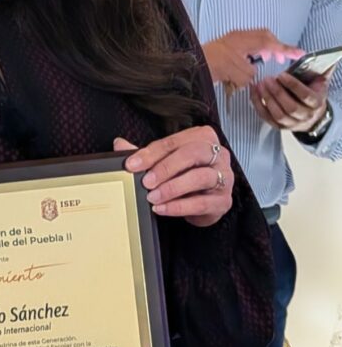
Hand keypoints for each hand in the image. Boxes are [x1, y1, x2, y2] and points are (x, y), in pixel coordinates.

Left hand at [114, 127, 232, 227]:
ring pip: (201, 177)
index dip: (151, 153)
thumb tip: (120, 144)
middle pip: (192, 154)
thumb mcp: (165, 162)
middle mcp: (218, 154)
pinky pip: (202, 203)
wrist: (203, 202)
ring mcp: (225, 177)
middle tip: (146, 181)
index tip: (132, 164)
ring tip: (153, 197)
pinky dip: (179, 206)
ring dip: (173, 188)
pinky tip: (162, 208)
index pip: (175, 141)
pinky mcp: (223, 201)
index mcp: (203, 138)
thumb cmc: (186, 176)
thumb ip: (145, 154)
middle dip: (165, 168)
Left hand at [202, 29, 302, 89]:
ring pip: (255, 40)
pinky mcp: (225, 45)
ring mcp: (231, 39)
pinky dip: (253, 52)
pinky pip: (246, 44)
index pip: (269, 43)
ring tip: (269, 60)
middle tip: (283, 59)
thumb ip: (250, 73)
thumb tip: (252, 74)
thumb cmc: (210, 67)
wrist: (190, 65)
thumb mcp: (236, 74)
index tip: (298, 53)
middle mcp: (238, 36)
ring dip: (265, 49)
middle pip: (264, 36)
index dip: (285, 49)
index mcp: (243, 40)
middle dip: (276, 46)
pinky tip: (252, 62)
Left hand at [251, 72, 330, 131]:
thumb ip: (317, 71)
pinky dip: (258, 104)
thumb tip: (315, 56)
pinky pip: (266, 117)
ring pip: (278, 114)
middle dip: (277, 92)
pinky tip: (254, 92)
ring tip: (259, 85)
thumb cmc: (313, 94)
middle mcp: (305, 116)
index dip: (292, 85)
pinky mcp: (279, 127)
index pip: (304, 95)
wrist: (312, 116)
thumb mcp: (319, 82)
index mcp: (316, 103)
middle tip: (267, 79)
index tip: (281, 75)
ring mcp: (292, 123)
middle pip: (290, 107)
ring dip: (266, 99)